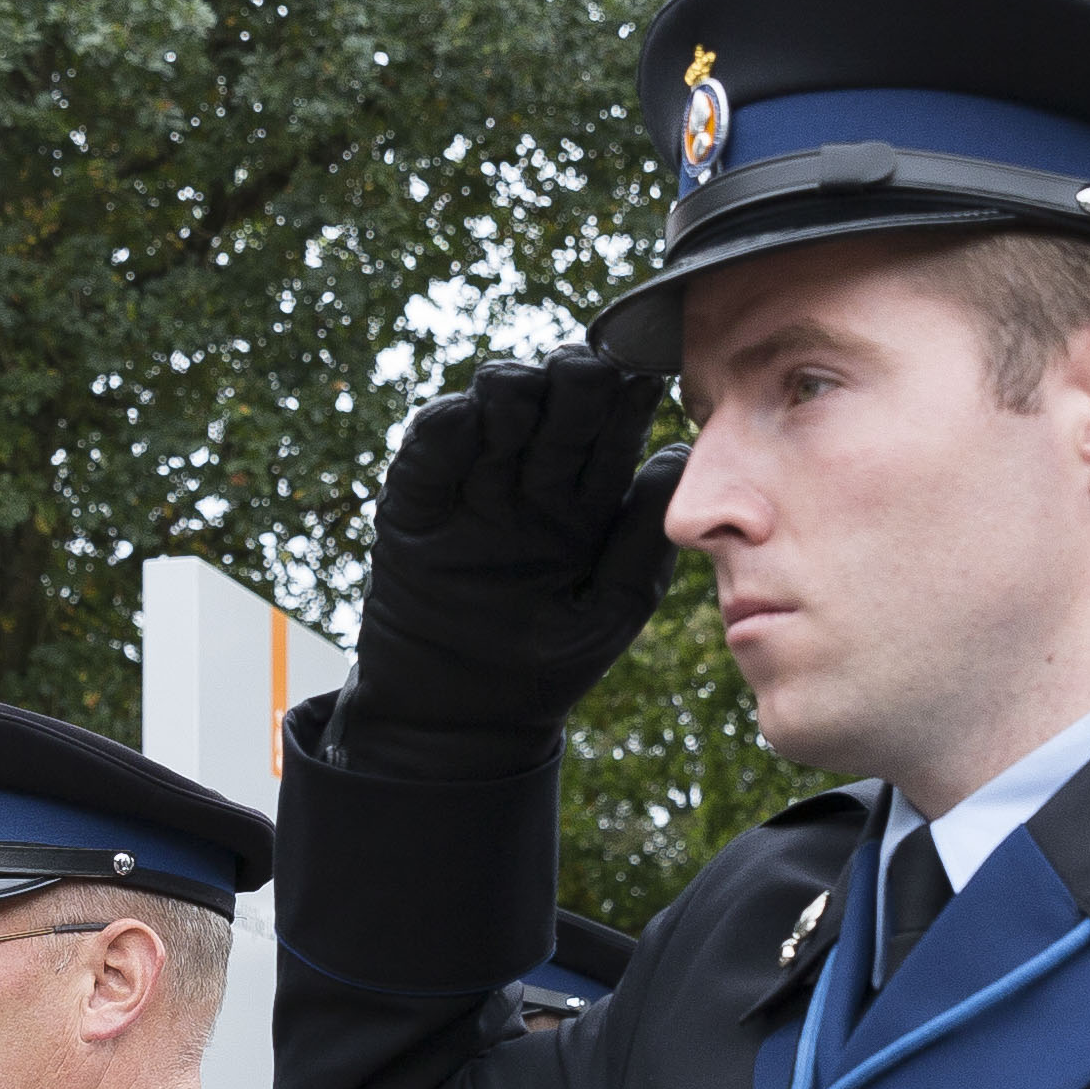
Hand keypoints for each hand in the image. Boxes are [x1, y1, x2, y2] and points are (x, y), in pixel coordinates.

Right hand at [341, 354, 684, 766]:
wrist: (462, 721)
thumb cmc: (546, 667)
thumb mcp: (609, 610)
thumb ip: (640, 540)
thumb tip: (676, 457)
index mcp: (582, 505)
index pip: (608, 436)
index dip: (624, 402)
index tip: (645, 375)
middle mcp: (527, 488)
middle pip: (553, 416)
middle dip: (570, 385)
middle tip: (585, 367)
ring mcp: (469, 494)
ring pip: (490, 422)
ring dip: (508, 393)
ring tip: (524, 383)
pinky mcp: (413, 510)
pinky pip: (427, 460)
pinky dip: (444, 431)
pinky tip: (466, 412)